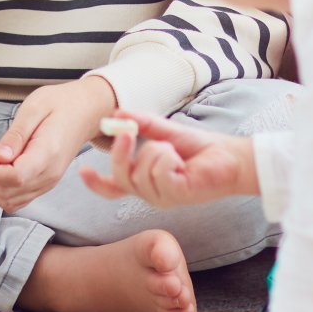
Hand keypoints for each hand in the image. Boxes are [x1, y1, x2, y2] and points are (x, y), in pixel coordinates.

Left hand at [0, 75, 116, 214]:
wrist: (86, 111)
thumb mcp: (35, 107)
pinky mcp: (44, 184)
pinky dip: (1, 189)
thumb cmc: (61, 104)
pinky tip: (2, 167)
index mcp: (47, 154)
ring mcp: (48, 183)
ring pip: (9, 201)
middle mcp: (49, 175)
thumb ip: (16, 134)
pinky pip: (17, 199)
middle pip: (7, 194)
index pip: (13, 178)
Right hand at [80, 110, 258, 208]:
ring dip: (156, 151)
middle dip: (120, 153)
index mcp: (145, 180)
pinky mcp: (177, 195)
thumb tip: (118, 115)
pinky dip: (168, 158)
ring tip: (175, 151)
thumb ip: (141, 124)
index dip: (96, 183)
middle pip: (120, 177)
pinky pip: (158, 172)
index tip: (81, 171)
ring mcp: (162, 197)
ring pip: (140, 173)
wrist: (230, 156)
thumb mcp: (165, 131)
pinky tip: (182, 161)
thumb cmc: (201, 148)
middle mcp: (150, 192)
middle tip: (127, 133)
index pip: (114, 187)